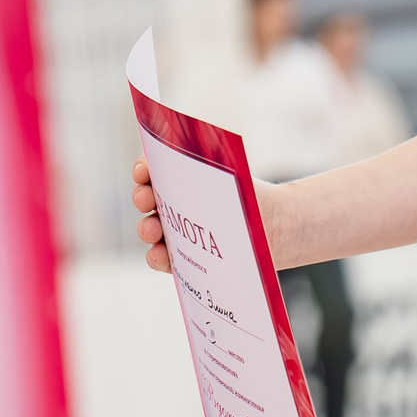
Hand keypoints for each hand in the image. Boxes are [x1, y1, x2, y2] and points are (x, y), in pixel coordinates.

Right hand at [136, 157, 297, 271]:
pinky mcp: (181, 258)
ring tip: (152, 231)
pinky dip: (157, 256)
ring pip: (150, 228)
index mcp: (181, 177)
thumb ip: (219, 168)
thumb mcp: (237, 178)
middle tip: (145, 200)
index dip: (143, 167)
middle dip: (141, 196)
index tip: (143, 171)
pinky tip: (160, 254)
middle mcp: (172, 202)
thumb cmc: (251, 198)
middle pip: (146, 197)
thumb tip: (203, 158)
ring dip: (146, 228)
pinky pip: (163, 258)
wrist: (274, 229)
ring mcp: (174, 230)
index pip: (154, 167)